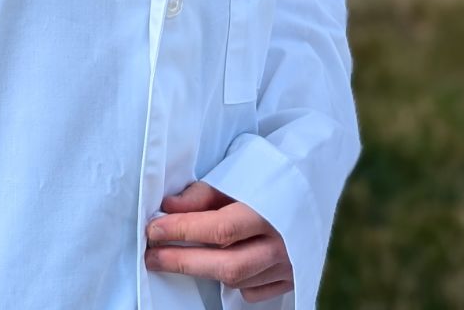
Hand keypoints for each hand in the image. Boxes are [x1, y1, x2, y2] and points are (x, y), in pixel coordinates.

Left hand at [144, 180, 294, 302]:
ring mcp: (289, 265)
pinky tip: (219, 264)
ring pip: (238, 281)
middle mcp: (282, 243)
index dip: (183, 231)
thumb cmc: (269, 173)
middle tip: (152, 256)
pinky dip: (233, 281)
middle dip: (183, 262)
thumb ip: (203, 194)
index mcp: (270, 209)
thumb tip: (169, 209)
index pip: (219, 228)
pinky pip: (253, 291)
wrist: (311, 181)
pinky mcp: (291, 279)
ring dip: (205, 270)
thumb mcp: (237, 172)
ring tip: (179, 258)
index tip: (154, 230)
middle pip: (226, 265)